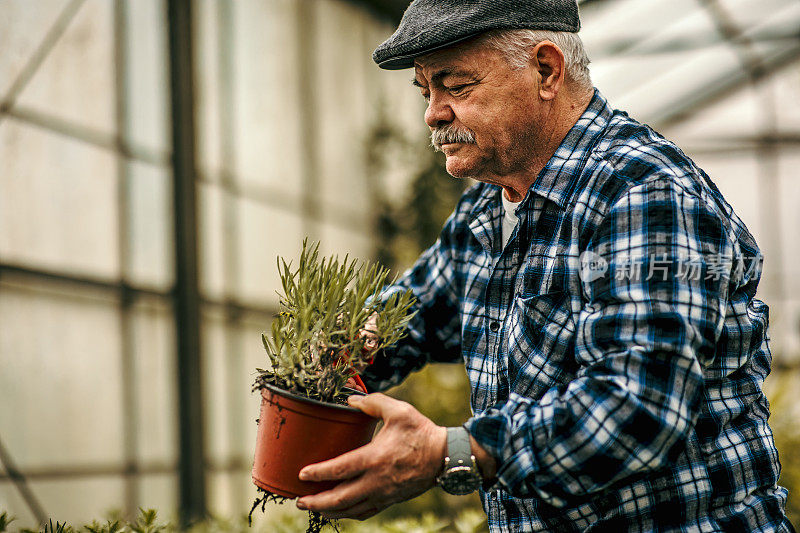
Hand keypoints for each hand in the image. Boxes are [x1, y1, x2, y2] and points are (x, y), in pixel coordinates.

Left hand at [296, 393, 446, 519]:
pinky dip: (348, 514)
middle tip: (299, 500)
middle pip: (339, 498)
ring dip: (329, 511)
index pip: (339, 470)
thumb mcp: (398, 410)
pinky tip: (340, 511)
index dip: (318, 474)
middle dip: (316, 502)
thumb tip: (350, 399)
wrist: (446, 456)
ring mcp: (383, 494)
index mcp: (375, 458)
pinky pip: (365, 512)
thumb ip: (373, 402)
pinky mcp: (390, 500)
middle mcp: (376, 481)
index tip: (302, 474)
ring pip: (350, 510)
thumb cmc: (421, 432)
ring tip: (313, 507)